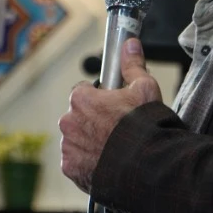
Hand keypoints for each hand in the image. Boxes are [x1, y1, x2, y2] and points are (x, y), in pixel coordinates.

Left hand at [58, 37, 161, 192]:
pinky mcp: (70, 168)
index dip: (99, 99)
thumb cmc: (144, 125)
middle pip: (78, 117)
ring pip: (76, 139)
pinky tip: (106, 162)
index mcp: (81, 99)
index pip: (83, 92)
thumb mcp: (144, 88)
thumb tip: (130, 44)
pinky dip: (87, 162)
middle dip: (92, 121)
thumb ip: (133, 65)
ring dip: (89, 141)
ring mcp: (68, 146)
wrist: (144, 165)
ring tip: (112, 148)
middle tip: (115, 129)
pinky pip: (76, 161)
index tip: (112, 106)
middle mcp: (69, 121)